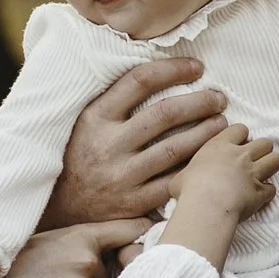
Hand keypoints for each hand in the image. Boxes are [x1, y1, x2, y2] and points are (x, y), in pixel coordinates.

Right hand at [46, 55, 228, 226]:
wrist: (56, 209)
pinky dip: (195, 168)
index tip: (196, 68)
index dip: (173, 70)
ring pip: (176, 149)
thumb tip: (157, 72)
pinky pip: (173, 181)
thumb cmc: (76, 157)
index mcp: (95, 118)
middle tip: (218, 98)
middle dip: (200, 102)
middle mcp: (109, 145)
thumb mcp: (84, 123)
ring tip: (222, 124)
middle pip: (165, 114)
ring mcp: (122, 176)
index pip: (140, 81)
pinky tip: (209, 158)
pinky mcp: (134, 202)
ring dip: (205, 133)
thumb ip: (114, 101)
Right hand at [159, 119, 278, 266]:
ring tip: (263, 173)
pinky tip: (259, 196)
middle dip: (262, 149)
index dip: (241, 136)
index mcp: (219, 146)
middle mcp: (240, 156)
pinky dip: (267, 192)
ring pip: (276, 160)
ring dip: (272, 165)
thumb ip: (187, 175)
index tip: (237, 144)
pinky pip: (272, 188)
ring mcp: (253, 173)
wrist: (205, 207)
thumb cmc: (189, 191)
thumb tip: (180, 184)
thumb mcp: (180, 178)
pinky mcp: (261, 192)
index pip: (239, 129)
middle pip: (264, 142)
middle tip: (253, 159)